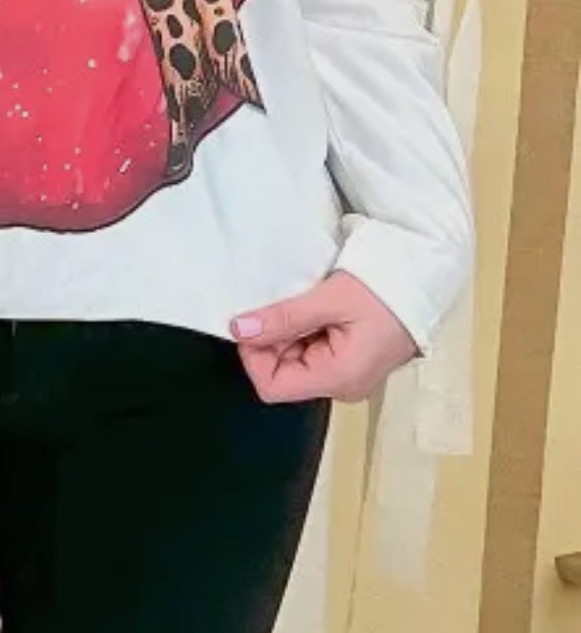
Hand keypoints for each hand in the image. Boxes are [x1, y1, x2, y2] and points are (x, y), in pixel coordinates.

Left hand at [230, 271, 416, 404]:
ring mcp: (348, 375)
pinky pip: (314, 352)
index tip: (254, 319)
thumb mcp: (329, 299)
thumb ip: (283, 317)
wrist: (426, 279)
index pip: (271, 386)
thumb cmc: (384, 289)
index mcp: (338, 379)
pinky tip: (318, 306)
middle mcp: (342, 386)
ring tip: (307, 301)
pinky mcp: (352, 361)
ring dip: (290, 330)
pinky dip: (306, 329)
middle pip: (282, 374)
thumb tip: (239, 329)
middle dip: (273, 338)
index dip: (254, 354)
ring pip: (296, 361)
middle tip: (287, 301)